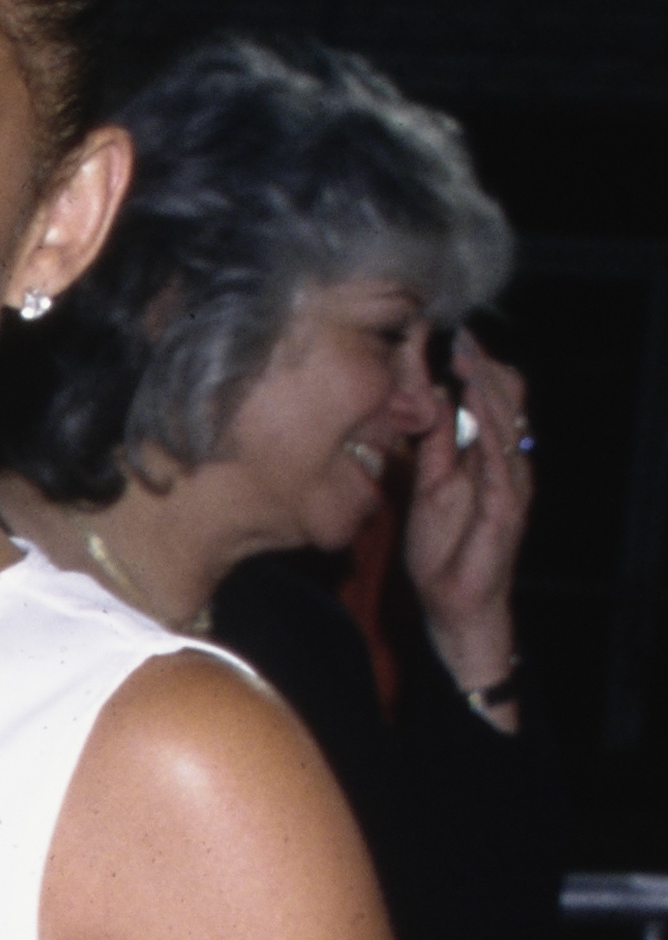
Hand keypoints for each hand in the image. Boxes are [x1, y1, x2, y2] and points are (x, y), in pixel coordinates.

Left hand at [399, 325, 530, 696]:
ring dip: (486, 383)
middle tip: (455, 334)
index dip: (470, 366)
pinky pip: (501, 453)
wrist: (453, 605)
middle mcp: (507, 462)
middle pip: (504, 398)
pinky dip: (488, 422)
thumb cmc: (443, 551)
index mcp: (488, 456)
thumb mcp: (427, 483)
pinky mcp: (507, 502)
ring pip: (508, 418)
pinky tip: (473, 396)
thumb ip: (432, 443)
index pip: (488, 398)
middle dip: (479, 365)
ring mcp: (512, 481)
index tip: (442, 336)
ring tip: (465, 353)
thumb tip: (430, 397)